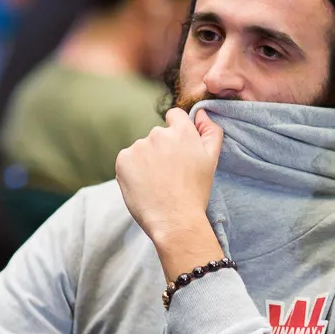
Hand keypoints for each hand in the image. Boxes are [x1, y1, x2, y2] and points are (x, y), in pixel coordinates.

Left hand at [115, 108, 222, 244]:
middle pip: (157, 136)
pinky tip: (143, 186)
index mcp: (182, 132)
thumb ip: (211, 131)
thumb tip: (201, 113)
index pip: (174, 115)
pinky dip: (132, 171)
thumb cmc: (195, 193)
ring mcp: (139, 146)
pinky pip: (127, 161)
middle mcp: (159, 134)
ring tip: (156, 184)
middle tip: (169, 175)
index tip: (177, 150)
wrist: (175, 220)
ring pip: (142, 150)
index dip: (176, 131)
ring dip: (146, 162)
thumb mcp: (212, 160)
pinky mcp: (123, 159)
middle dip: (161, 150)